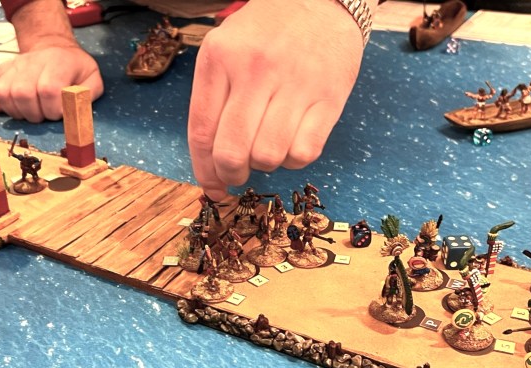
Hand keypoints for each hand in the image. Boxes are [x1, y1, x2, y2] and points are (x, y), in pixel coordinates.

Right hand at [0, 0, 102, 121]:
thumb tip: (74, 110)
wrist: (53, 48)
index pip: (48, 90)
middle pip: (23, 94)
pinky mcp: (2, 71)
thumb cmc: (75, 69)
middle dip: (35, 114)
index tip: (59, 112)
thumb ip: (87, 95)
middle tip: (45, 114)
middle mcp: (33, 61)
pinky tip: (18, 107)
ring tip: (32, 111)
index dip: (53, 109)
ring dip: (19, 112)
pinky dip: (3, 107)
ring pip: (5, 95)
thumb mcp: (92, 78)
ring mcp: (14, 65)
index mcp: (58, 62)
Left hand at [188, 0, 365, 200]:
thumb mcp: (226, 47)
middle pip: (232, 152)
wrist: (321, 1)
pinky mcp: (328, 98)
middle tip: (238, 174)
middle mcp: (254, 70)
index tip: (211, 186)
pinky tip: (292, 143)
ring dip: (266, 165)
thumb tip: (209, 162)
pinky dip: (295, 160)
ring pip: (269, 157)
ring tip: (267, 149)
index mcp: (220, 58)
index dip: (203, 170)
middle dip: (231, 175)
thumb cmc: (268, 31)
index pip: (202, 132)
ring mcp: (294, 84)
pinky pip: (304, 152)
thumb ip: (213, 97)